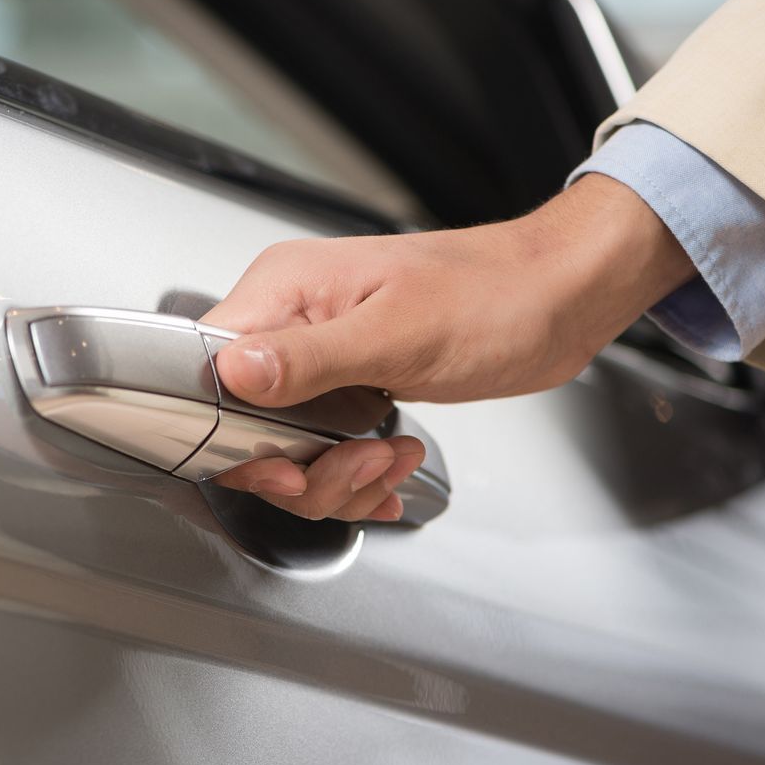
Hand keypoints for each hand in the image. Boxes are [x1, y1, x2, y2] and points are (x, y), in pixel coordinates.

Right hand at [203, 175, 692, 519]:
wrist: (559, 297)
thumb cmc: (494, 296)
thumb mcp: (398, 333)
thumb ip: (307, 358)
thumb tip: (230, 373)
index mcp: (285, 289)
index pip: (206, 367)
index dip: (231, 432)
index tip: (282, 466)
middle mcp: (292, 319)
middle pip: (243, 422)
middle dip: (301, 467)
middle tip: (355, 467)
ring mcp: (320, 353)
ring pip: (284, 446)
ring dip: (338, 475)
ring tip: (389, 458)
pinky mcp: (349, 382)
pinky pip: (321, 444)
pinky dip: (354, 472)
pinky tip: (389, 469)